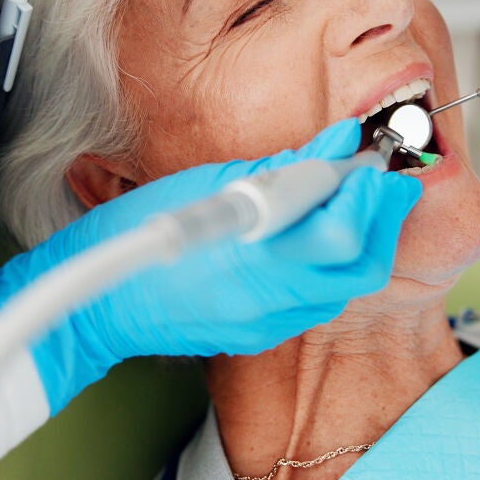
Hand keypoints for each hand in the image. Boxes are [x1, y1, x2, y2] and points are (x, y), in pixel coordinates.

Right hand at [0, 120, 420, 411]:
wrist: (97, 302)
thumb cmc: (135, 233)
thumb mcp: (207, 183)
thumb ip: (280, 168)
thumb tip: (334, 143)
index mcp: (251, 256)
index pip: (341, 233)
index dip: (365, 191)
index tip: (366, 159)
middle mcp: (267, 299)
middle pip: (362, 266)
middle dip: (381, 217)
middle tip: (381, 178)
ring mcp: (267, 323)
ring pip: (346, 286)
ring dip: (361, 240)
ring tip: (350, 199)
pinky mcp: (262, 335)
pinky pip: (317, 301)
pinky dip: (330, 265)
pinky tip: (314, 234)